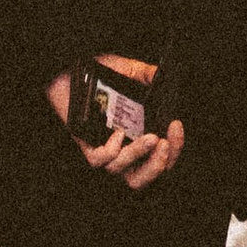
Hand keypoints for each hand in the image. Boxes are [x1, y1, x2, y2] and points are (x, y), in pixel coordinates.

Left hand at [47, 55, 186, 188]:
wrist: (71, 68)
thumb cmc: (100, 74)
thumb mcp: (131, 72)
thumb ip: (149, 75)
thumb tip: (165, 78)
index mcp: (137, 138)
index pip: (160, 158)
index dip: (174, 150)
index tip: (176, 127)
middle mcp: (121, 149)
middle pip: (141, 178)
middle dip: (159, 165)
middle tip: (165, 144)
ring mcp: (103, 149)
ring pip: (121, 171)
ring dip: (139, 155)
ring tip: (150, 138)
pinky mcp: (85, 145)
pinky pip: (99, 160)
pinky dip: (112, 150)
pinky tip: (118, 133)